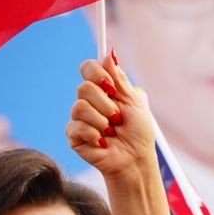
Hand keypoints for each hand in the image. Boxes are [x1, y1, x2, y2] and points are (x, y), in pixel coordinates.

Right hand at [66, 53, 156, 180]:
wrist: (136, 160)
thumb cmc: (138, 134)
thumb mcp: (135, 103)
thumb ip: (120, 80)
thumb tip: (109, 54)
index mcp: (103, 91)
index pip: (88, 68)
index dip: (97, 74)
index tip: (112, 88)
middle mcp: (89, 101)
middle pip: (84, 88)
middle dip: (106, 105)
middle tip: (118, 118)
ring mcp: (80, 118)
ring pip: (79, 107)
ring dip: (102, 121)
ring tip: (112, 132)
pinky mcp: (74, 135)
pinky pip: (77, 126)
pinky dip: (95, 134)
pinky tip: (104, 142)